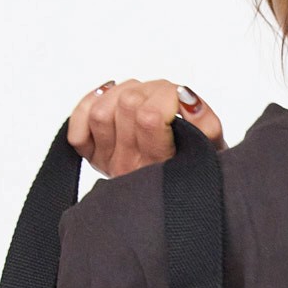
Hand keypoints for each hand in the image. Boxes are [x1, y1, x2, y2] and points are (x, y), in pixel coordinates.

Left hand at [69, 78, 225, 177]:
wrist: (178, 197)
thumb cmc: (196, 165)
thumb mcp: (211, 148)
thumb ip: (205, 123)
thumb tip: (184, 97)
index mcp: (160, 164)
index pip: (149, 117)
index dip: (167, 96)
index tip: (180, 101)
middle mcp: (130, 166)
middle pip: (127, 105)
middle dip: (150, 90)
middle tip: (164, 98)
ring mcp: (108, 162)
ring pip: (100, 111)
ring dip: (122, 94)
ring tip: (142, 99)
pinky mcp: (92, 158)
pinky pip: (76, 128)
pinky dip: (90, 106)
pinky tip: (110, 102)